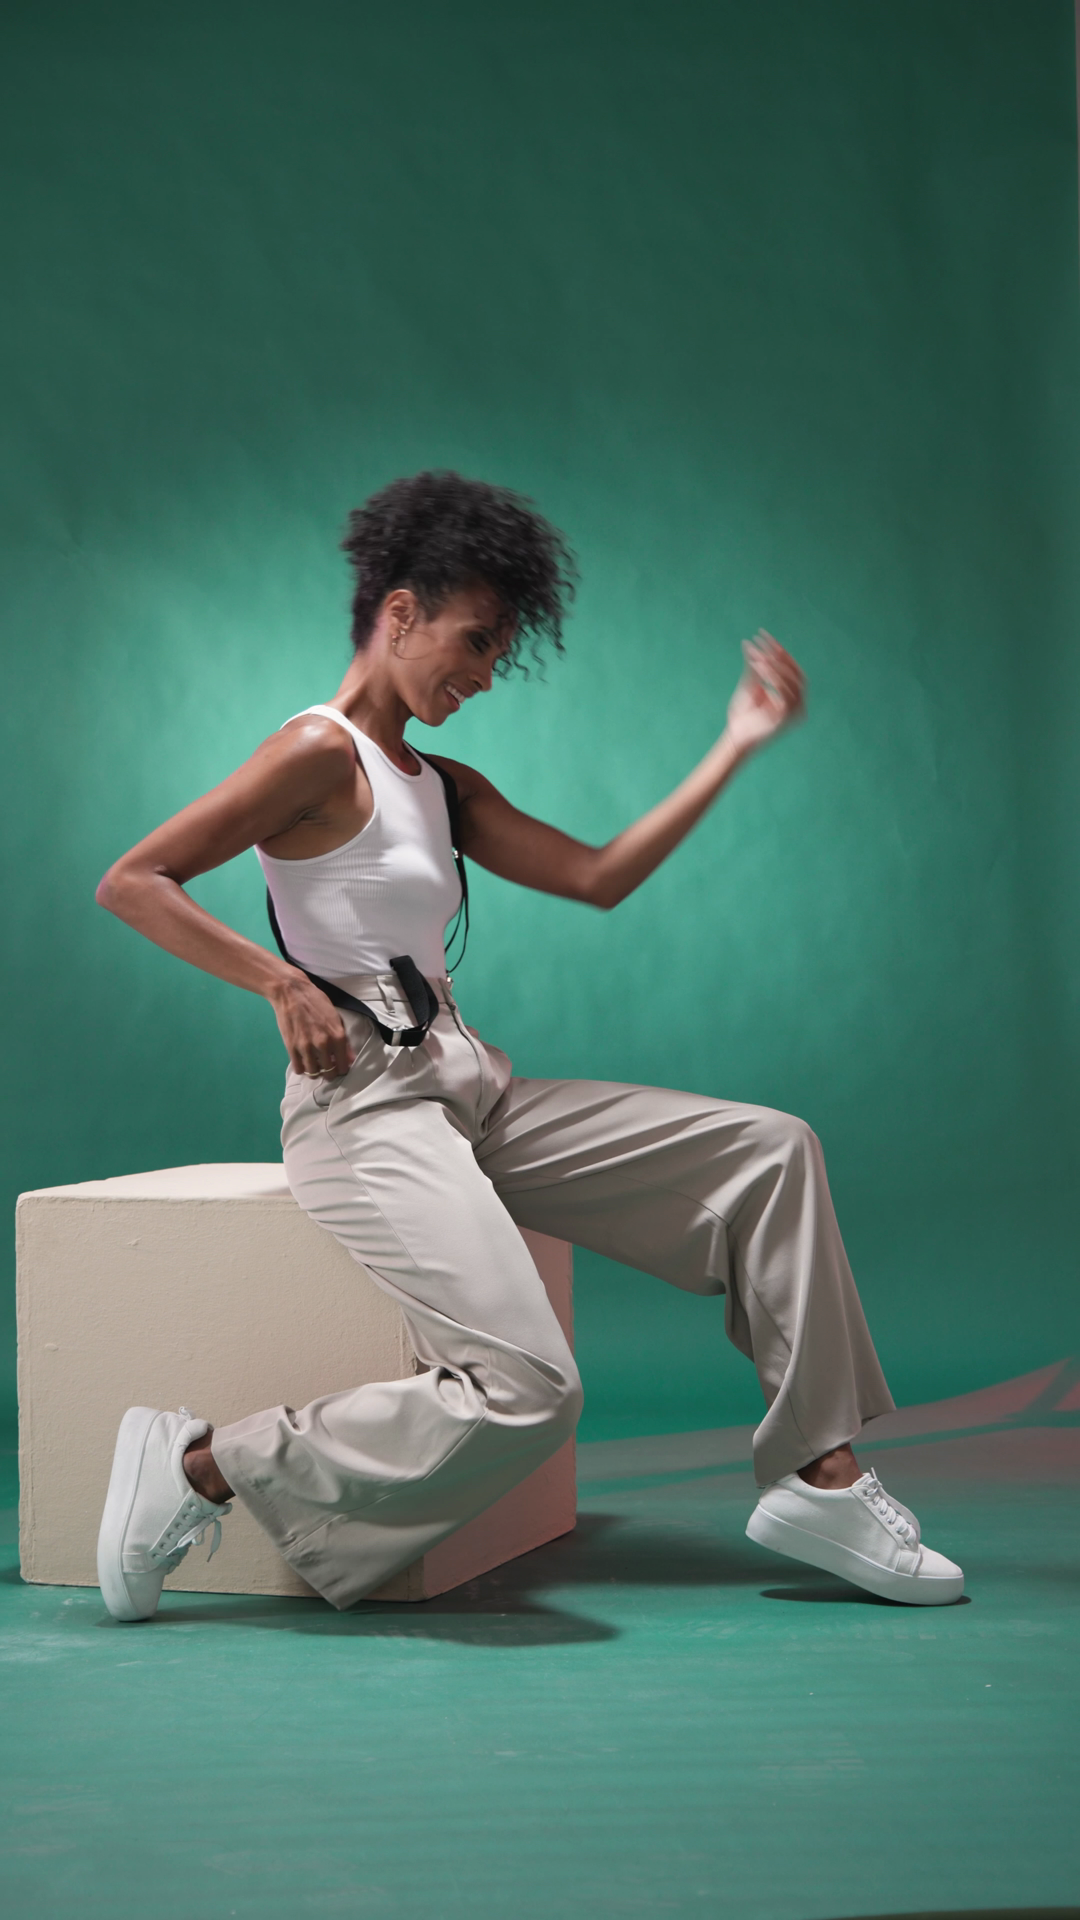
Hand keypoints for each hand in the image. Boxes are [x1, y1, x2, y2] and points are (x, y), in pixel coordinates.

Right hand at [269, 970, 354, 1077]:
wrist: (291, 992)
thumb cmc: (315, 1001)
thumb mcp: (335, 1017)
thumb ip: (343, 1040)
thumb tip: (350, 1059)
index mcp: (337, 1036)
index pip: (343, 1066)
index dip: (341, 1069)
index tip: (338, 1066)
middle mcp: (323, 1044)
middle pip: (329, 1073)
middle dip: (329, 1072)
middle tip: (326, 1066)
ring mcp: (306, 1047)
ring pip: (313, 1073)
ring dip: (315, 1071)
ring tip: (314, 1063)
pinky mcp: (291, 1048)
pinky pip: (298, 1068)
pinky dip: (301, 1068)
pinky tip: (303, 1061)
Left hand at [723, 631, 804, 756]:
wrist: (735, 737)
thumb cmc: (742, 714)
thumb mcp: (749, 684)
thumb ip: (754, 666)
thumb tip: (750, 644)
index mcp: (792, 695)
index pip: (792, 669)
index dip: (780, 652)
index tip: (765, 637)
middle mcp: (798, 703)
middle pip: (796, 672)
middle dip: (779, 656)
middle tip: (762, 643)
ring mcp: (795, 711)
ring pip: (793, 681)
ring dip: (776, 666)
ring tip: (758, 657)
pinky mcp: (786, 718)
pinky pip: (785, 693)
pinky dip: (773, 678)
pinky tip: (759, 667)